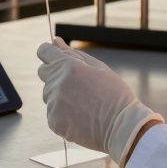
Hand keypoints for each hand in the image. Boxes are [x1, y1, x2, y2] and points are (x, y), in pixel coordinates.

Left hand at [37, 37, 163, 166]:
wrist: (122, 127)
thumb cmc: (115, 95)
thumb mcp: (99, 68)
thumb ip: (73, 53)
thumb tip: (55, 40)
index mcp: (68, 66)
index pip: (44, 51)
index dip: (50, 53)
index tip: (57, 59)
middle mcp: (57, 83)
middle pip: (44, 72)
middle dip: (56, 74)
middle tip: (78, 86)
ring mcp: (54, 103)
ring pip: (48, 94)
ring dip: (60, 96)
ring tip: (83, 104)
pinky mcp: (54, 121)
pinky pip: (52, 113)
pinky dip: (63, 114)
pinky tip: (80, 117)